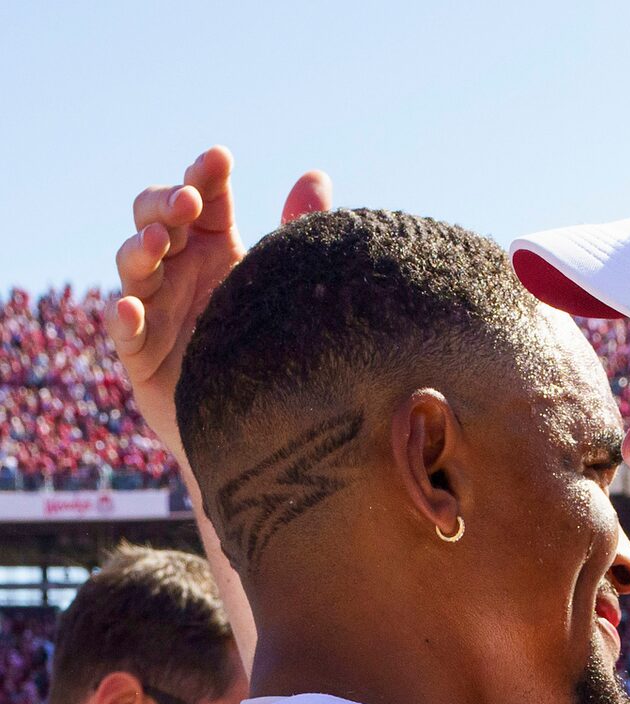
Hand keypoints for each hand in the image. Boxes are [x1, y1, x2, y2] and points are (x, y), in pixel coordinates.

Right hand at [109, 149, 331, 460]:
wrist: (266, 426)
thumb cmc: (277, 347)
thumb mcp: (290, 286)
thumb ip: (297, 231)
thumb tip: (316, 175)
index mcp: (214, 246)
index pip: (202, 196)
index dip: (204, 175)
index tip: (220, 160)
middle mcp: (178, 269)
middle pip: (153, 216)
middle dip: (166, 202)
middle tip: (189, 203)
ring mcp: (154, 307)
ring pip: (132, 264)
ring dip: (141, 247)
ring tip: (160, 243)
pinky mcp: (141, 353)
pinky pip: (123, 330)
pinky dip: (123, 316)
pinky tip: (132, 310)